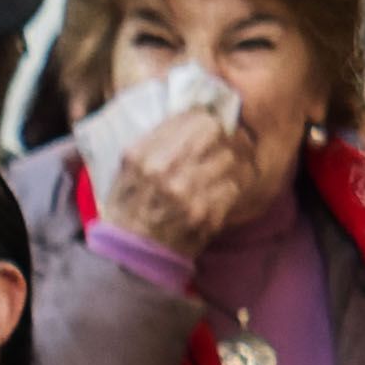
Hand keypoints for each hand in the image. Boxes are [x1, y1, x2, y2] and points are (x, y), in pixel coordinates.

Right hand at [100, 103, 252, 258]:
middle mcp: (163, 170)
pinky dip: (235, 185)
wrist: (132, 251)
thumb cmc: (130, 204)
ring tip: (230, 167)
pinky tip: (226, 188)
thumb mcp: (128, 166)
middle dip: (227, 137)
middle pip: (217, 133)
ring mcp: (186, 193)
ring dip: (235, 161)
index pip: (193, 118)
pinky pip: (235, 186)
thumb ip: (157, 139)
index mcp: (141, 154)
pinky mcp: (205, 213)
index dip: (208, 119)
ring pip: (231, 158)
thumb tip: (194, 113)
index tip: (211, 126)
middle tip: (230, 143)